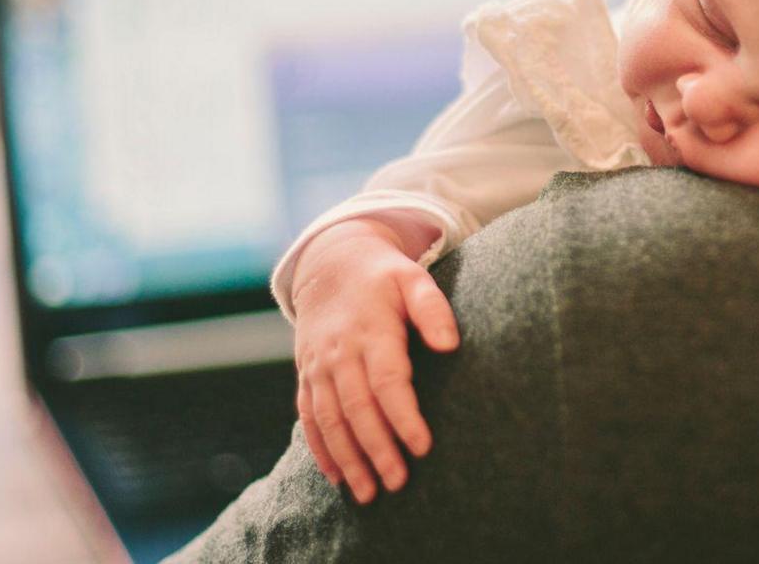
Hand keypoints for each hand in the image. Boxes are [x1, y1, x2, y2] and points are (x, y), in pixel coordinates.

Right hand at [289, 218, 459, 502]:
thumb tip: (451, 344)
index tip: (422, 447)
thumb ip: (433, 309)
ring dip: (348, 459)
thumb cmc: (384, 277)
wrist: (330, 264)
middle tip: (398, 483)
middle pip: (357, 408)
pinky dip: (321, 449)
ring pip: (330, 420)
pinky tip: (337, 478)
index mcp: (371, 330)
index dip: (403, 416)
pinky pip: (309, 417)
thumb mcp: (413, 278)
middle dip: (377, 449)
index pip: (387, 380)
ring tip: (369, 494)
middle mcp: (340, 353)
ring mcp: (318, 366)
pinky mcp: (306, 376)